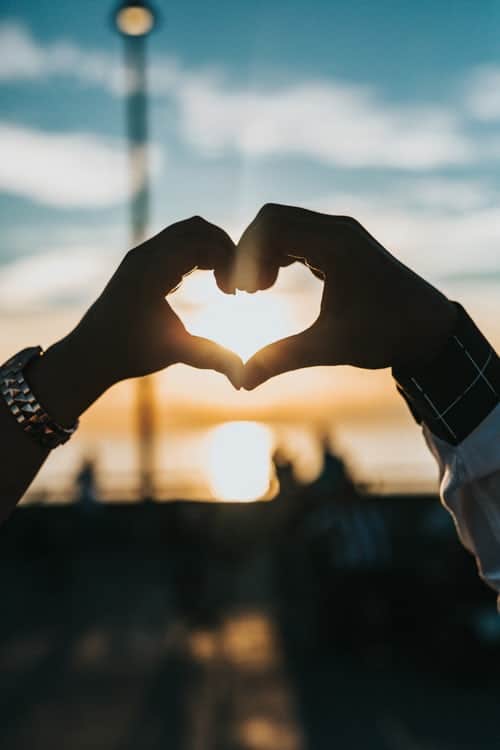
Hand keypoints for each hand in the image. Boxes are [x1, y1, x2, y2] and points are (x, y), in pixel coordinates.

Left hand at [28, 217, 243, 424]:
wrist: (89, 354)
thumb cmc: (129, 354)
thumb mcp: (174, 353)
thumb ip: (211, 358)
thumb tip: (243, 380)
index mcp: (152, 270)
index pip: (202, 242)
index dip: (229, 261)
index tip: (236, 294)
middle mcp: (145, 255)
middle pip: (197, 228)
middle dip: (225, 249)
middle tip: (236, 283)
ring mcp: (141, 255)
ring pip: (187, 232)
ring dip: (212, 250)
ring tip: (225, 284)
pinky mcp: (142, 261)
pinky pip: (177, 243)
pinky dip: (199, 254)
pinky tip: (209, 283)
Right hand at [236, 204, 456, 388]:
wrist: (429, 329)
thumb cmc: (385, 335)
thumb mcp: (329, 347)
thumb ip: (281, 359)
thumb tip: (242, 382)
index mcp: (335, 244)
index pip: (271, 225)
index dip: (246, 255)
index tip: (244, 293)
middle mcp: (337, 230)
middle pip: (273, 218)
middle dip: (250, 252)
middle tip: (246, 292)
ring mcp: (341, 234)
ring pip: (285, 224)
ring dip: (264, 252)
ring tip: (258, 290)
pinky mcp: (343, 244)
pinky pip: (299, 235)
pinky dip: (279, 253)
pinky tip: (274, 284)